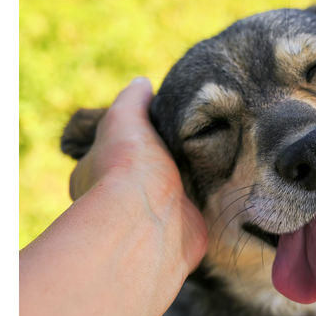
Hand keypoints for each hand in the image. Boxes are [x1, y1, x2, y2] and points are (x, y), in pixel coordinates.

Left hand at [69, 77, 207, 273]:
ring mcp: (150, 220)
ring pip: (169, 195)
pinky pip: (194, 213)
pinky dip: (205, 202)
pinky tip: (221, 184)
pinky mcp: (181, 233)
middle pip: (140, 176)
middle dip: (161, 162)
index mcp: (93, 174)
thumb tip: (142, 83)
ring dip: (187, 182)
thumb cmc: (128, 168)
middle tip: (188, 141)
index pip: (108, 154)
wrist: (152, 220)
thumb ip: (132, 100)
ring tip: (212, 156)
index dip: (128, 140)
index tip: (152, 127)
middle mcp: (117, 202)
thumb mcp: (124, 118)